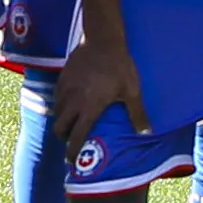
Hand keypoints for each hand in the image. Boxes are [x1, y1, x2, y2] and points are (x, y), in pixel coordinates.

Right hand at [51, 33, 148, 158]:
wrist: (102, 40)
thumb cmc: (120, 66)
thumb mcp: (131, 90)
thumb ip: (137, 113)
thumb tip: (146, 133)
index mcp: (89, 108)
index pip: (76, 136)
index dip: (72, 152)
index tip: (71, 162)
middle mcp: (73, 101)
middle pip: (59, 127)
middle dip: (63, 137)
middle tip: (71, 139)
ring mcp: (65, 88)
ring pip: (56, 111)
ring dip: (62, 120)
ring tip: (71, 122)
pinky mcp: (62, 77)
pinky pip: (56, 96)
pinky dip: (60, 104)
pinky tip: (69, 102)